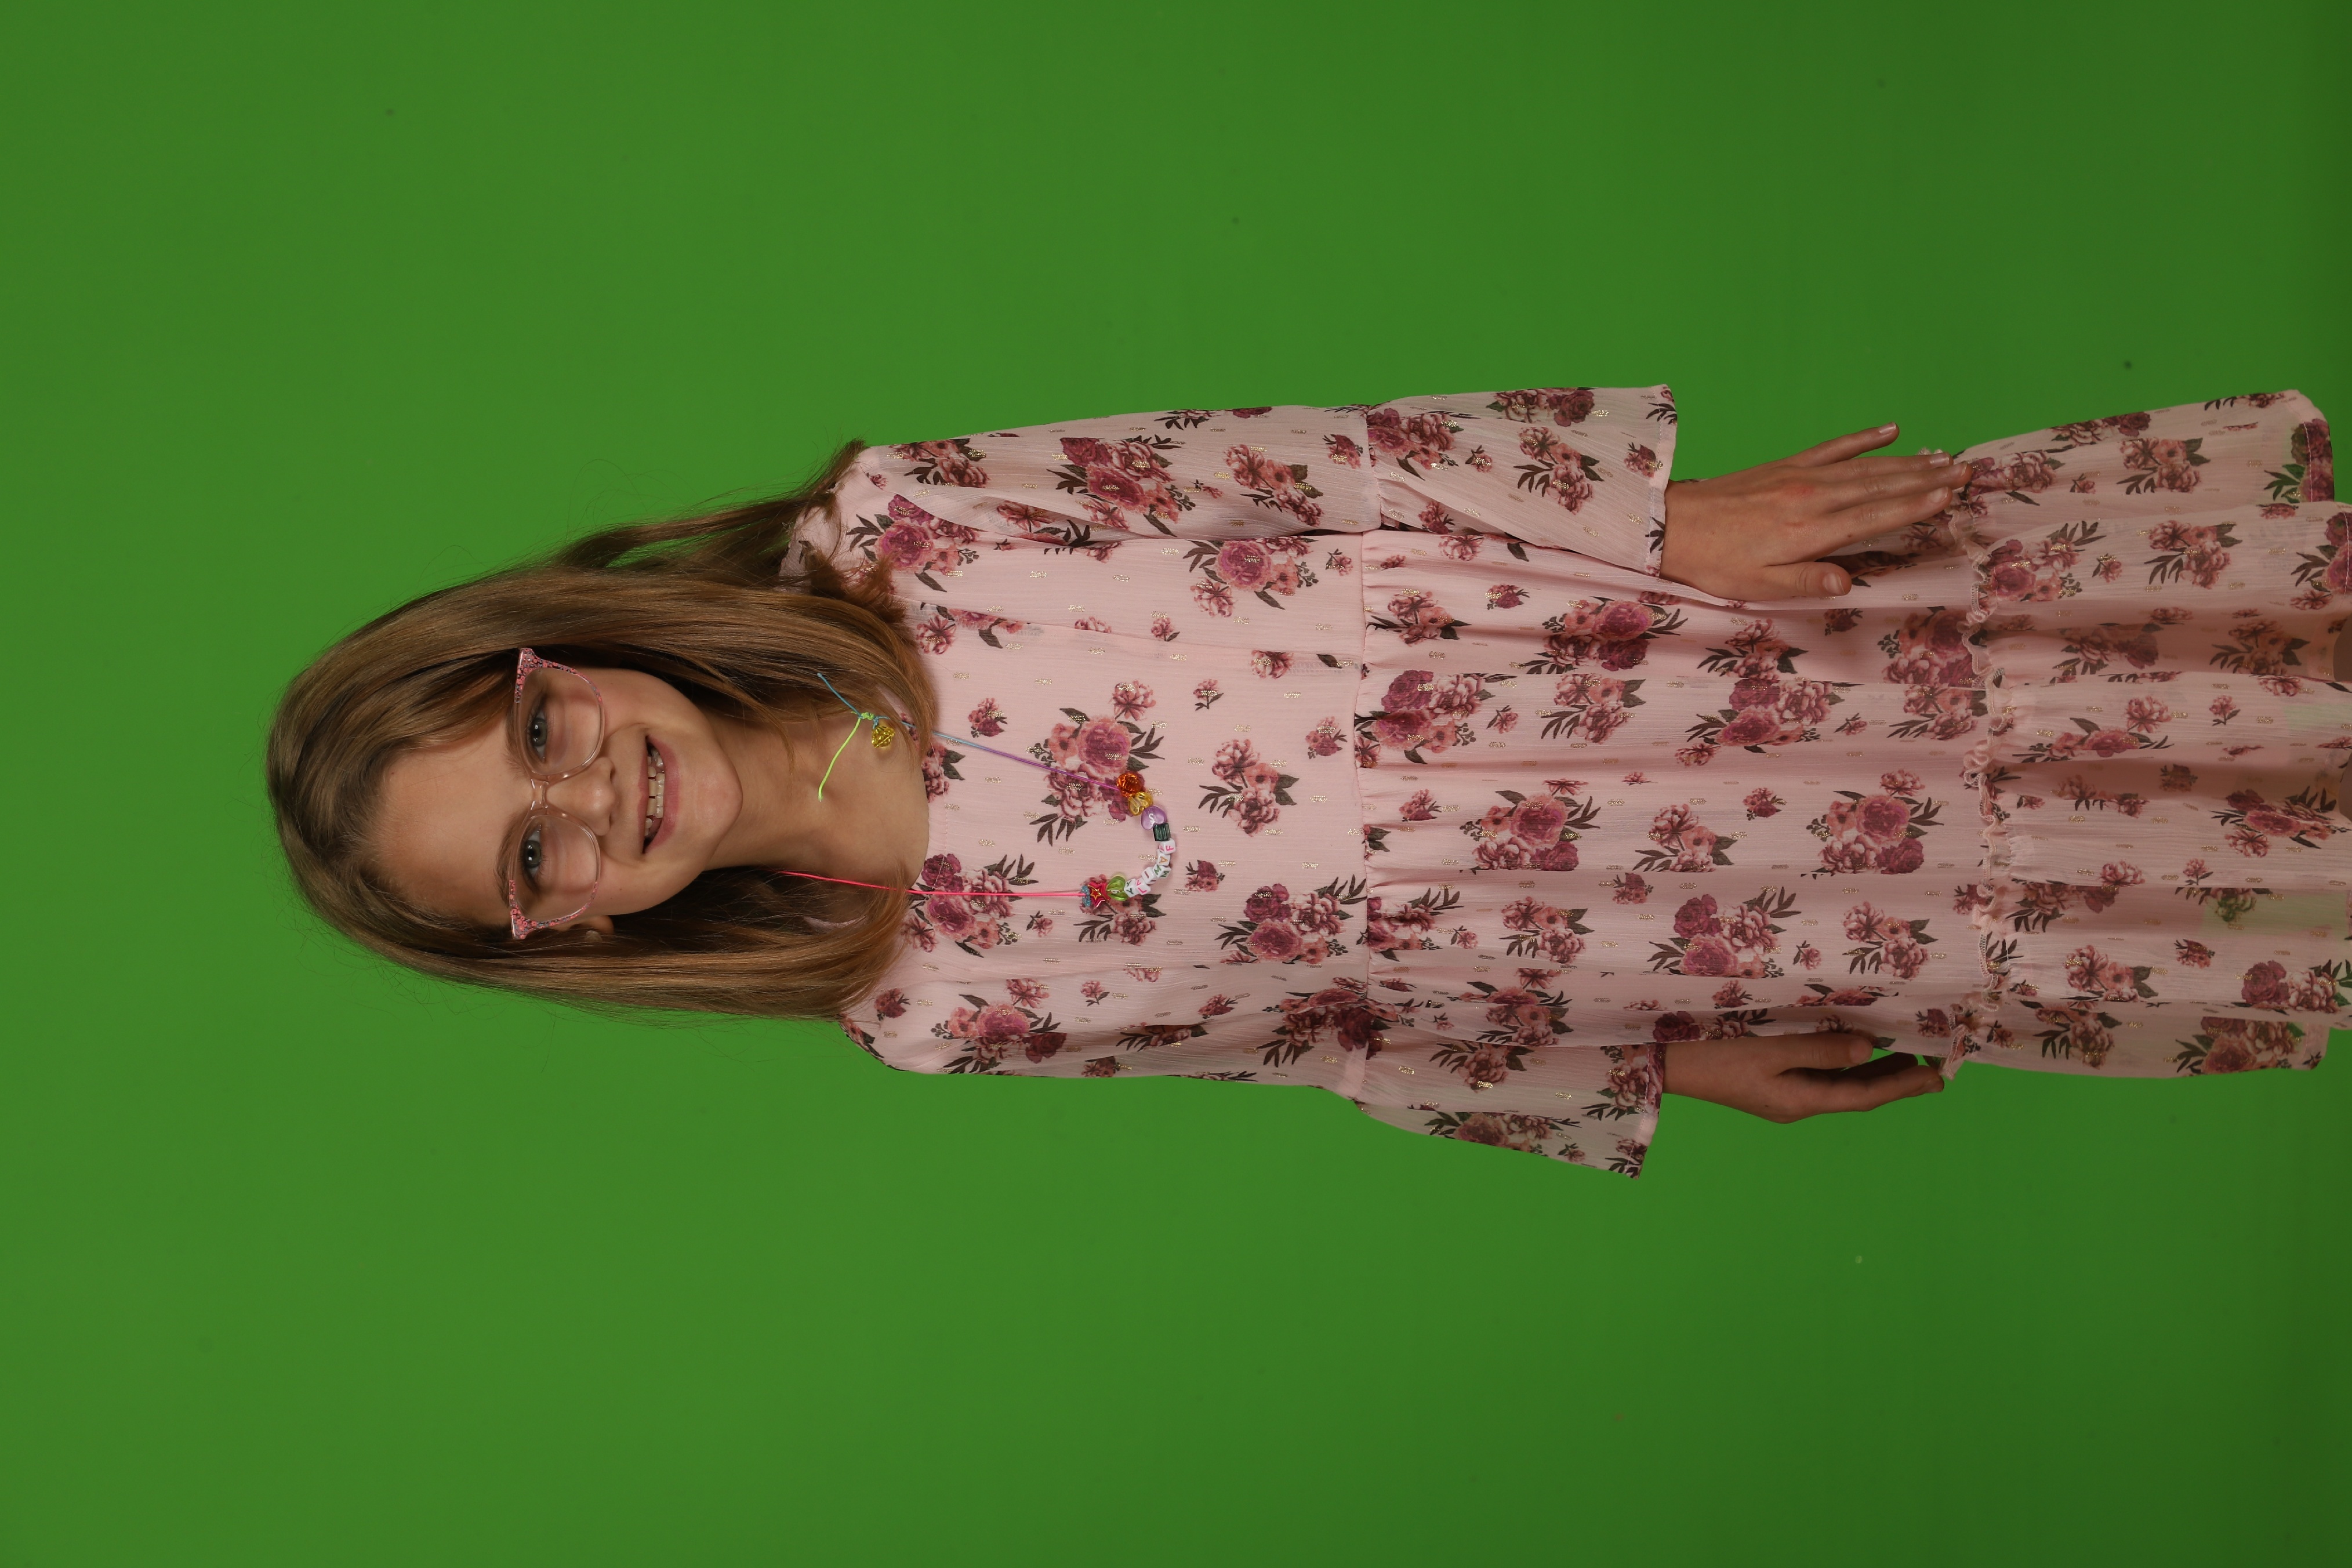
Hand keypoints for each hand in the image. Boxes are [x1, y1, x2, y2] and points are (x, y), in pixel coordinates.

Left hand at [1660, 425, 1965, 600]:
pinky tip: (1890, 430)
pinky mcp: (1786, 465)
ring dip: (1906, 461)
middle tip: (1965, 469)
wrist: (1672, 526)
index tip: (1949, 496)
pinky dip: (1862, 438)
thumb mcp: (1758, 587)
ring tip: (1943, 456)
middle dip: (1925, 479)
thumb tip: (1848, 582)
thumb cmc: (1716, 564)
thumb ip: (1807, 581)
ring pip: (1864, 466)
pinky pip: (1832, 448)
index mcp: (1808, 532)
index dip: (1913, 507)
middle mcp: (1810, 498)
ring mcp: (1799, 477)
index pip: (1873, 518)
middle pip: (1879, 487)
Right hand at [1662, 1032, 1945, 1122]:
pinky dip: (1847, 1067)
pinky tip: (1856, 1054)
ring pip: (1841, 1087)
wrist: (1667, 1063)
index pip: (1865, 1096)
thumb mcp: (1770, 1049)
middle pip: (1857, 1096)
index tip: (1939, 1077)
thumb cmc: (1715, 1053)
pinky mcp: (1771, 1085)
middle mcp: (1797, 1105)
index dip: (1904, 1086)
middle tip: (1935, 1068)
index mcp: (1800, 1101)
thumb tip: (1869, 1049)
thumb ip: (1820, 1049)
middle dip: (1897, 1082)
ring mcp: (1784, 1097)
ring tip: (1907, 1058)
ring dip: (1874, 1075)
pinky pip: (1822, 1079)